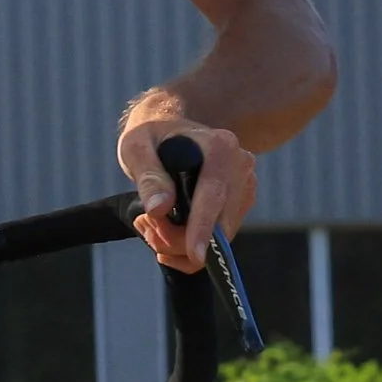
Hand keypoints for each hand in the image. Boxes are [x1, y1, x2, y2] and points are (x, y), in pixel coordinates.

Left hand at [118, 115, 256, 269]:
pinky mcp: (242, 204)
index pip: (213, 195)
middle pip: (217, 225)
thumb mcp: (136, 146)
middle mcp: (240, 166)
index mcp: (219, 147)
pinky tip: (168, 225)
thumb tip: (159, 210)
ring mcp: (245, 187)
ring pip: (218, 239)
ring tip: (151, 221)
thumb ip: (148, 176)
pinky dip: (189, 244)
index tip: (195, 255)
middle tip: (143, 224)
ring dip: (179, 242)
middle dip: (176, 238)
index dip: (202, 227)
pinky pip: (218, 241)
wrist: (172, 126)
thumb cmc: (152, 135)